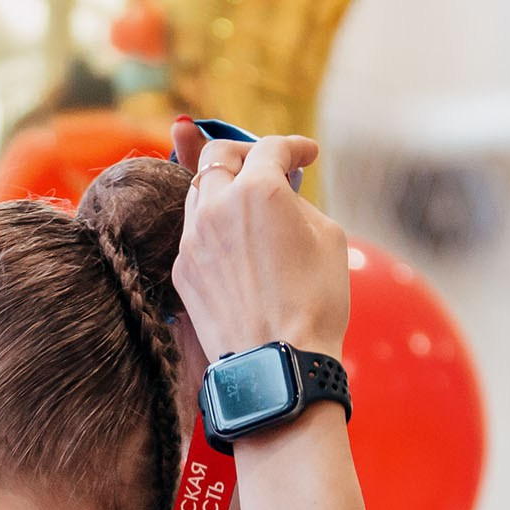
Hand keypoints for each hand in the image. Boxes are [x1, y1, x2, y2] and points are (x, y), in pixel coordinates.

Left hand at [170, 120, 351, 361]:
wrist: (277, 363)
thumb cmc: (314, 302)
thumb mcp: (327, 238)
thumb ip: (299, 203)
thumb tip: (282, 194)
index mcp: (259, 190)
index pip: (272, 148)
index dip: (295, 146)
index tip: (307, 155)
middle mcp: (217, 205)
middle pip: (218, 155)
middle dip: (245, 152)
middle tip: (267, 164)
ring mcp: (192, 238)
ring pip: (198, 191)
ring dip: (222, 186)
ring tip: (246, 201)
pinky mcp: (182, 268)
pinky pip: (193, 231)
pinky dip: (212, 225)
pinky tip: (232, 241)